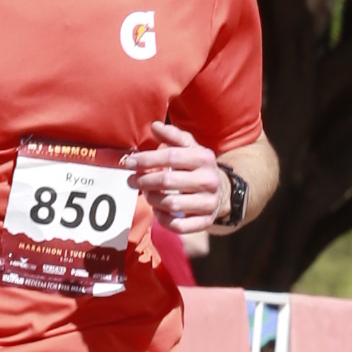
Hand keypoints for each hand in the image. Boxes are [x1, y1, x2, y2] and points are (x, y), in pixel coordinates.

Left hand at [128, 121, 225, 254]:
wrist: (222, 191)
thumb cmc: (197, 167)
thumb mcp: (190, 147)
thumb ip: (173, 136)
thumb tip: (155, 126)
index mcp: (204, 158)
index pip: (169, 156)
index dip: (146, 159)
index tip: (129, 162)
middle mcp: (209, 180)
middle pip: (167, 181)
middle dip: (144, 180)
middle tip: (133, 181)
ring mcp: (209, 203)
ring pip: (170, 204)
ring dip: (152, 199)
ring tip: (147, 194)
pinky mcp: (206, 222)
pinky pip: (178, 225)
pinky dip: (163, 220)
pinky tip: (158, 211)